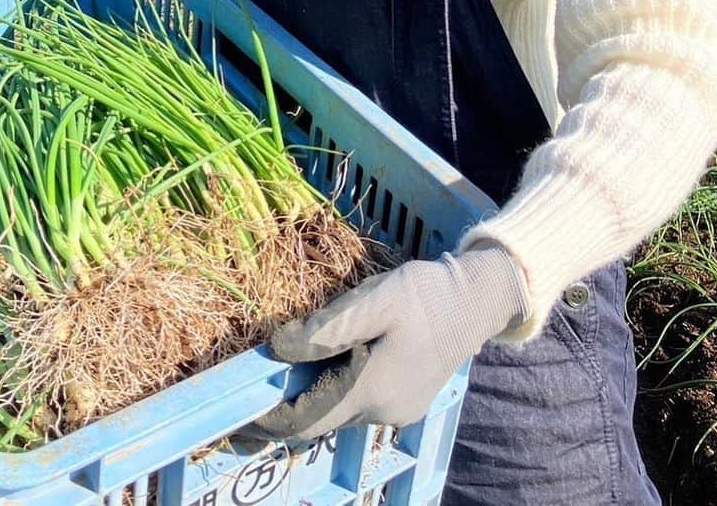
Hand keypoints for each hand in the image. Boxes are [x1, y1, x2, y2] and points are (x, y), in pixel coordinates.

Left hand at [256, 246, 526, 438]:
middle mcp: (382, 412)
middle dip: (288, 407)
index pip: (307, 421)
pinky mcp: (407, 400)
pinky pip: (361, 402)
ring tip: (288, 368)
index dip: (271, 420)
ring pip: (341, 410)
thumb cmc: (424, 295)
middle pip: (322, 419)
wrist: (476, 302)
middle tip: (255, 389)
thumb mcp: (373, 301)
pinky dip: (337, 389)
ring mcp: (398, 410)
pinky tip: (330, 362)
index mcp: (370, 390)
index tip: (240, 414)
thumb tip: (277, 350)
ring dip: (314, 395)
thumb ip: (325, 329)